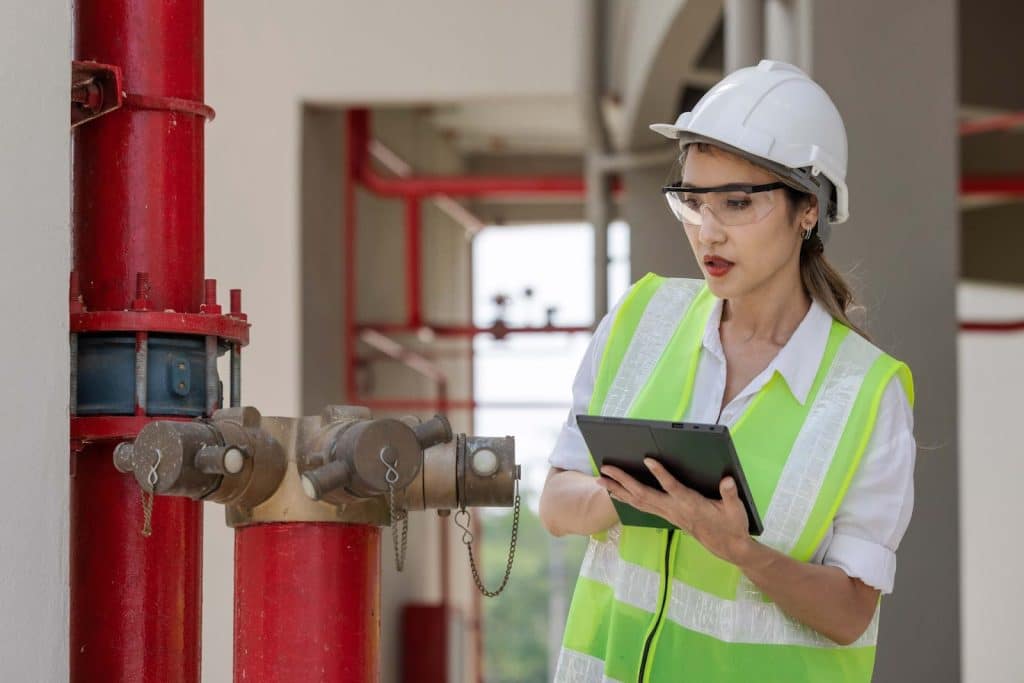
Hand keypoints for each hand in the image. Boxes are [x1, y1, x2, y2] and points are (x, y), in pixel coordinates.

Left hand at [597, 458, 755, 565]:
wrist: (727, 547)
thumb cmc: (731, 526)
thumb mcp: (736, 510)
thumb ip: (730, 494)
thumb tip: (728, 480)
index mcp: (690, 504)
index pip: (672, 488)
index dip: (660, 474)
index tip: (648, 460)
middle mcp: (674, 510)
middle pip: (644, 495)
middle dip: (623, 481)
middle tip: (606, 469)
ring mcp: (668, 514)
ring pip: (638, 502)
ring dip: (618, 490)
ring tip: (601, 479)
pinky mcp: (666, 517)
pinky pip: (641, 507)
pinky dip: (626, 498)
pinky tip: (615, 493)